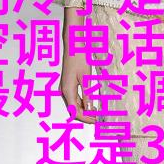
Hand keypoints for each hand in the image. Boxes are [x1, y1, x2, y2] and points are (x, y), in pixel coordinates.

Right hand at [60, 7, 96, 123]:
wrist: (74, 43)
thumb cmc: (79, 56)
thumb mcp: (86, 77)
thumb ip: (88, 94)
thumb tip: (90, 108)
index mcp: (67, 90)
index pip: (75, 111)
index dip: (86, 118)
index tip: (96, 121)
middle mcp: (64, 90)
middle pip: (73, 109)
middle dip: (86, 115)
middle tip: (99, 119)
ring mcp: (65, 87)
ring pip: (74, 104)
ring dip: (84, 109)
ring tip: (97, 112)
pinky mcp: (68, 83)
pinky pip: (75, 97)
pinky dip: (83, 102)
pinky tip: (91, 102)